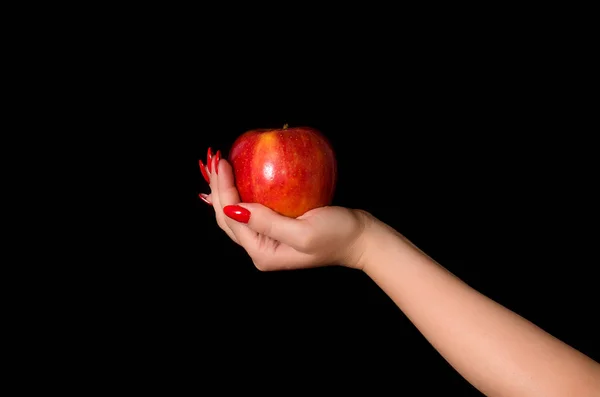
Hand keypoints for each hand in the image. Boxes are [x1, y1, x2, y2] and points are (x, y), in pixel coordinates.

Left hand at [199, 148, 369, 270]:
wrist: (361, 239)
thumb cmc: (337, 235)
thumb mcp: (303, 232)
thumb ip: (268, 223)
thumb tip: (234, 208)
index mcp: (263, 253)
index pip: (232, 218)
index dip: (222, 190)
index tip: (223, 162)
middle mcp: (261, 249)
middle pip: (227, 218)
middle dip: (217, 189)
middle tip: (214, 160)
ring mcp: (268, 240)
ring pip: (236, 214)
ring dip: (225, 191)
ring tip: (217, 169)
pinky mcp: (276, 229)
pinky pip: (252, 210)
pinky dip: (241, 194)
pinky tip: (235, 181)